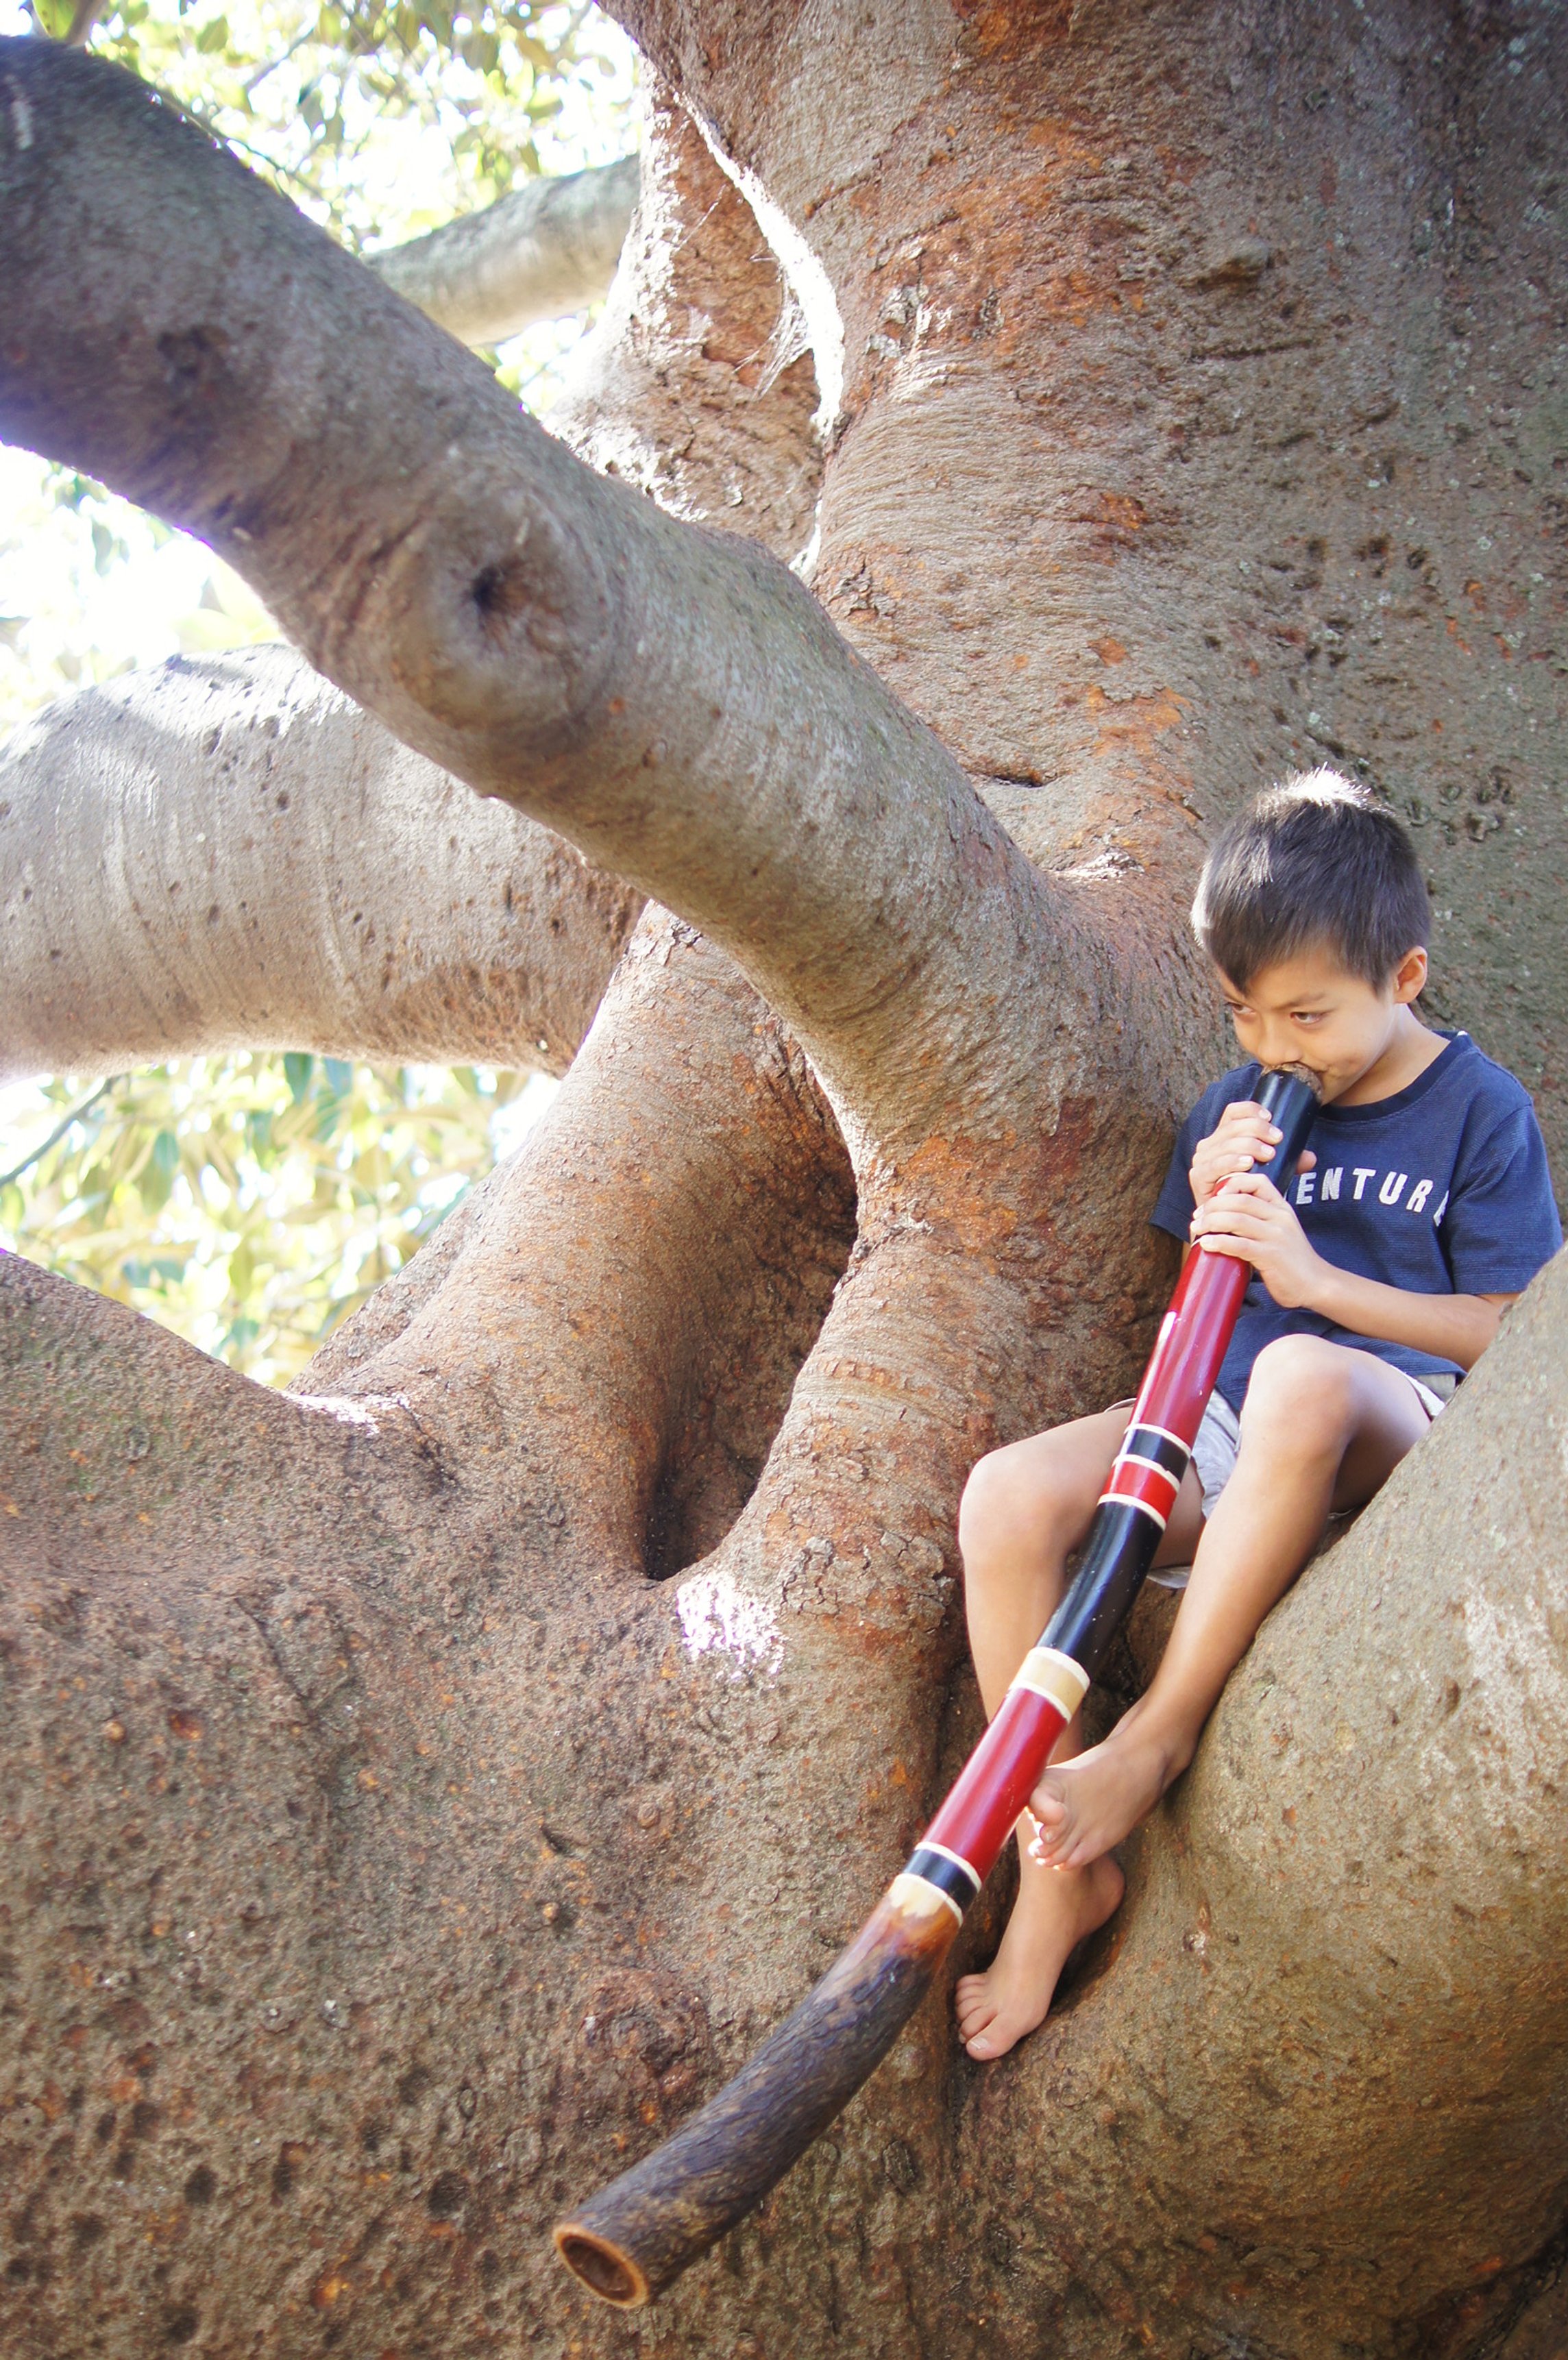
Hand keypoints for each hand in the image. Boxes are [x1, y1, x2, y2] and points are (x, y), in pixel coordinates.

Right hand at [1189, 1100, 1315, 1204]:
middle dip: (1257, 1129)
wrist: (1227, 1222)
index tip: (1270, 1118)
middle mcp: (1210, 1144)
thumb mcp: (1271, 1172)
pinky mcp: (1198, 1177)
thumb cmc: (1248, 1193)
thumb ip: (1290, 1163)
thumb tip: (1310, 1158)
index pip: (1233, 1112)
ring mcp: (1202, 1160)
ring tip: (1267, 1154)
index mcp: (1225, 1136)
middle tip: (1276, 1140)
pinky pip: (1214, 1165)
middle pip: (1232, 1125)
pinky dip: (1231, 1162)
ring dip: (1248, 1145)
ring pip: (1225, 1143)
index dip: (1251, 1110)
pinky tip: (1247, 1163)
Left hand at [1189, 1171, 1326, 1309]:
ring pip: (1237, 1219)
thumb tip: (1224, 1215)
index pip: (1257, 1181)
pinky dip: (1219, 1242)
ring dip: (1211, 1222)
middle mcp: (1280, 1218)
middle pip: (1240, 1200)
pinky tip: (1206, 1244)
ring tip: (1197, 1229)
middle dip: (1213, 1206)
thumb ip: (1260, 1220)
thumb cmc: (1292, 1260)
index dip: (1232, 1182)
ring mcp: (1276, 1236)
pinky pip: (1240, 1245)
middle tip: (1197, 1216)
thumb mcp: (1280, 1231)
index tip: (1214, 1194)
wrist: (1316, 1284)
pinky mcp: (1271, 1256)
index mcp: (1282, 1208)